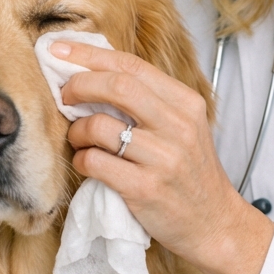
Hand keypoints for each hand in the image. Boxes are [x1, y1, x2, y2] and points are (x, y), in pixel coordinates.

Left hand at [52, 40, 273, 273]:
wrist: (214, 223)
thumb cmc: (190, 173)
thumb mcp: (182, 128)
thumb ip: (149, 102)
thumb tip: (93, 75)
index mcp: (187, 103)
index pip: (132, 66)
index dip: (90, 54)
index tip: (59, 49)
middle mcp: (178, 126)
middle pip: (117, 86)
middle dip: (79, 85)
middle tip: (64, 95)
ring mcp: (163, 158)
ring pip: (100, 126)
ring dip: (77, 131)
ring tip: (79, 140)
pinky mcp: (145, 189)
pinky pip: (96, 163)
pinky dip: (81, 160)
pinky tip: (86, 163)